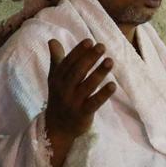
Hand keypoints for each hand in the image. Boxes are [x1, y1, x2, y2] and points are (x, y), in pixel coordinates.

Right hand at [45, 39, 115, 155]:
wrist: (57, 127)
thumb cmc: (59, 96)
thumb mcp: (55, 78)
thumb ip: (56, 59)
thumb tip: (52, 40)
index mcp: (57, 79)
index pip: (68, 62)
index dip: (78, 51)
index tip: (90, 41)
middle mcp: (64, 89)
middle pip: (77, 72)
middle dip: (89, 58)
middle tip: (101, 46)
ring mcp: (73, 102)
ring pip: (87, 86)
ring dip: (99, 73)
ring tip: (110, 61)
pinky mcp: (83, 113)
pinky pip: (94, 103)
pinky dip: (103, 94)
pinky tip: (113, 85)